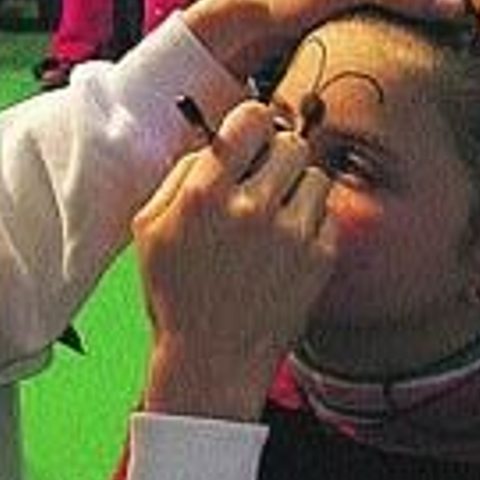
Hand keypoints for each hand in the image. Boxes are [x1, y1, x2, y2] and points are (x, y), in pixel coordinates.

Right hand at [136, 102, 340, 421]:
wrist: (213, 360)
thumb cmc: (176, 294)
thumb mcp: (149, 229)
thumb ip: (179, 174)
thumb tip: (214, 139)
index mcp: (204, 196)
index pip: (250, 119)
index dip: (251, 123)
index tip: (248, 136)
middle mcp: (251, 209)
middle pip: (291, 142)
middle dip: (277, 155)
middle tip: (263, 179)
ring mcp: (291, 235)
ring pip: (316, 175)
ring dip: (297, 188)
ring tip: (275, 216)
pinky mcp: (320, 258)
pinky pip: (329, 214)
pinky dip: (312, 222)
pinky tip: (287, 245)